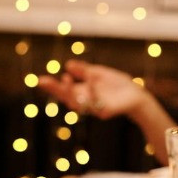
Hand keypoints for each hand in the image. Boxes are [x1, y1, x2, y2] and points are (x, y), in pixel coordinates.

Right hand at [36, 59, 151, 119]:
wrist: (136, 95)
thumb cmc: (117, 85)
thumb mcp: (98, 73)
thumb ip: (84, 70)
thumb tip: (68, 65)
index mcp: (82, 92)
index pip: (63, 90)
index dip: (52, 87)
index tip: (41, 80)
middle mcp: (85, 101)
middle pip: (66, 98)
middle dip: (56, 90)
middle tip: (44, 81)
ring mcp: (94, 108)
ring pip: (78, 103)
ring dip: (71, 91)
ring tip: (65, 78)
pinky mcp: (105, 112)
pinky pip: (96, 101)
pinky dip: (93, 90)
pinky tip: (91, 79)